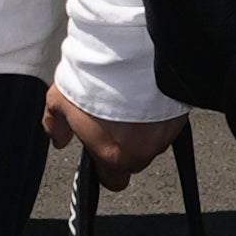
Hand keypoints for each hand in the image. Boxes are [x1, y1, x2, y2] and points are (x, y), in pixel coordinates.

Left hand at [42, 83, 185, 189]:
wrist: (128, 54)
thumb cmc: (95, 80)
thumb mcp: (59, 101)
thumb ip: (55, 125)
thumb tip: (58, 139)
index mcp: (113, 155)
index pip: (114, 181)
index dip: (106, 170)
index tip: (100, 154)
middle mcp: (143, 151)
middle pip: (135, 158)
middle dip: (125, 144)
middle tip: (112, 119)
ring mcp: (165, 134)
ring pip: (153, 139)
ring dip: (143, 127)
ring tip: (128, 101)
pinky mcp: (180, 116)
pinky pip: (167, 121)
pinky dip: (157, 112)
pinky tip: (144, 94)